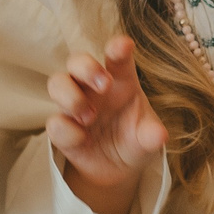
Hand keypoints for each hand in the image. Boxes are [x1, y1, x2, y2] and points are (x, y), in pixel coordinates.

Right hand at [46, 35, 165, 213]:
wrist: (118, 168)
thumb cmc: (134, 139)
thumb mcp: (147, 138)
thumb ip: (151, 134)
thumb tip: (159, 136)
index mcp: (120, 80)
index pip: (116, 57)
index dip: (118, 48)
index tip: (124, 45)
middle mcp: (93, 87)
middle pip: (77, 61)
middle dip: (87, 67)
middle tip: (105, 84)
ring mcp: (74, 105)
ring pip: (57, 83)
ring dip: (71, 97)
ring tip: (90, 117)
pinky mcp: (61, 129)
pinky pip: (54, 123)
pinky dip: (68, 131)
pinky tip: (83, 139)